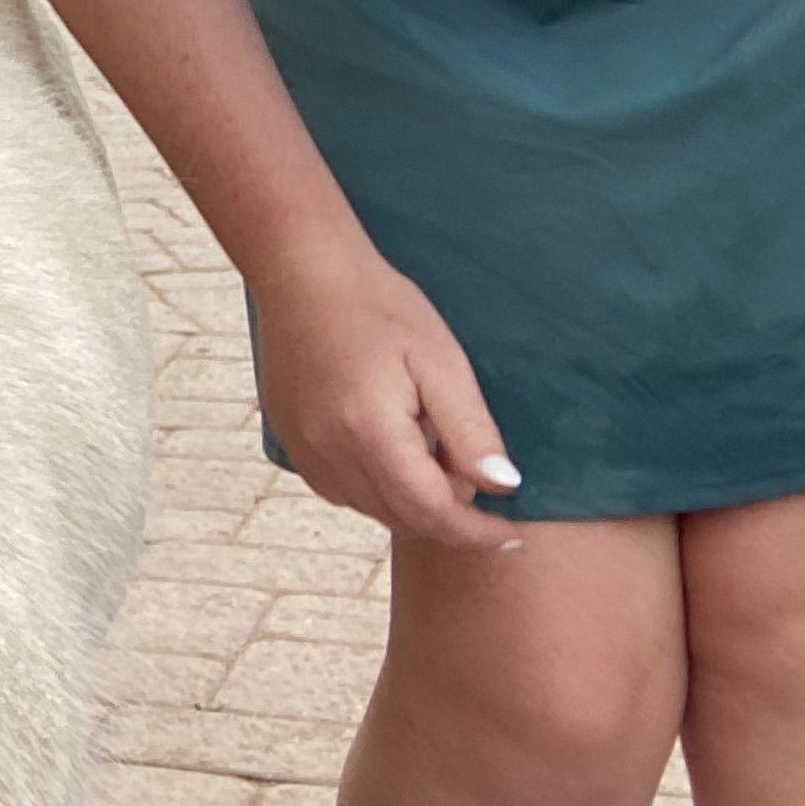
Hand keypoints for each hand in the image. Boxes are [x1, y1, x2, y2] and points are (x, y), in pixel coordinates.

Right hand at [252, 248, 522, 552]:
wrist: (302, 272)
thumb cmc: (377, 307)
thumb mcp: (440, 360)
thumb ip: (470, 429)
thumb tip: (504, 487)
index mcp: (371, 432)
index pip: (434, 512)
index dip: (479, 533)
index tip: (514, 533)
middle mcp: (330, 452)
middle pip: (404, 519)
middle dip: (451, 519)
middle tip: (480, 484)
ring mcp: (304, 450)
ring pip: (372, 511)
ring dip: (413, 506)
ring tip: (435, 457)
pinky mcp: (290, 442)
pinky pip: (342, 491)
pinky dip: (377, 491)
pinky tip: (393, 454)